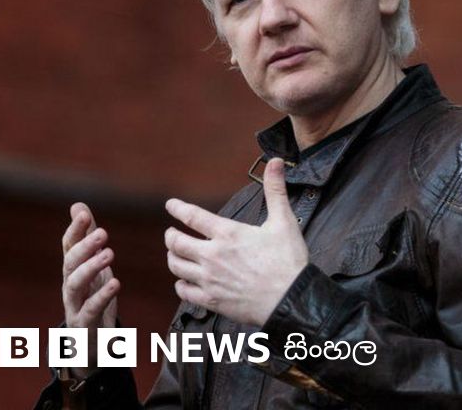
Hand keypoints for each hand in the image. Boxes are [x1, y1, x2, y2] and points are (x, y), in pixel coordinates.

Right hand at [61, 203, 119, 378]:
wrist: (91, 343)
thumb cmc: (92, 298)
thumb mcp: (94, 266)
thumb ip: (87, 238)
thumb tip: (78, 205)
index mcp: (73, 270)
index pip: (68, 246)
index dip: (74, 230)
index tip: (83, 213)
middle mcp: (70, 286)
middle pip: (69, 263)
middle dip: (84, 246)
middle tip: (103, 232)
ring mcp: (74, 306)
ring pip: (74, 285)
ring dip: (90, 268)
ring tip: (110, 254)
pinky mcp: (84, 325)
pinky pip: (90, 310)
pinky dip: (102, 296)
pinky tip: (116, 283)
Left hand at [164, 158, 308, 326]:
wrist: (291, 299)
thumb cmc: (289, 261)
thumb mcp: (284, 221)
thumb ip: (275, 190)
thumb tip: (276, 162)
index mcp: (228, 234)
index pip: (192, 216)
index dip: (177, 208)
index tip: (170, 205)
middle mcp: (212, 255)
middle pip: (176, 243)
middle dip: (170, 235)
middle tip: (170, 233)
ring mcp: (209, 279)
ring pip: (176, 266)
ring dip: (172, 258)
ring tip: (175, 254)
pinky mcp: (211, 299)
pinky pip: (183, 291)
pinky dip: (180, 284)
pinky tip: (184, 281)